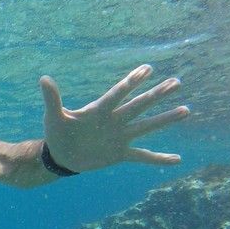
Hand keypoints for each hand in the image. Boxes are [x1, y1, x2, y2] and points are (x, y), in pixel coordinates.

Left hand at [40, 64, 188, 172]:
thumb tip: (43, 78)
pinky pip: (143, 156)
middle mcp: (114, 121)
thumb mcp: (53, 117)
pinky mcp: (120, 153)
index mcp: (99, 110)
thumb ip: (52, 99)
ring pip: (146, 126)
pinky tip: (177, 159)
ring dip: (165, 120)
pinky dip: (159, 159)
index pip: (118, 94)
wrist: (61, 156)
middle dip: (157, 95)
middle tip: (177, 82)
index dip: (132, 82)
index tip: (148, 68)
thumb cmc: (57, 133)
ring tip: (186, 110)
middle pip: (139, 105)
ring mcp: (120, 137)